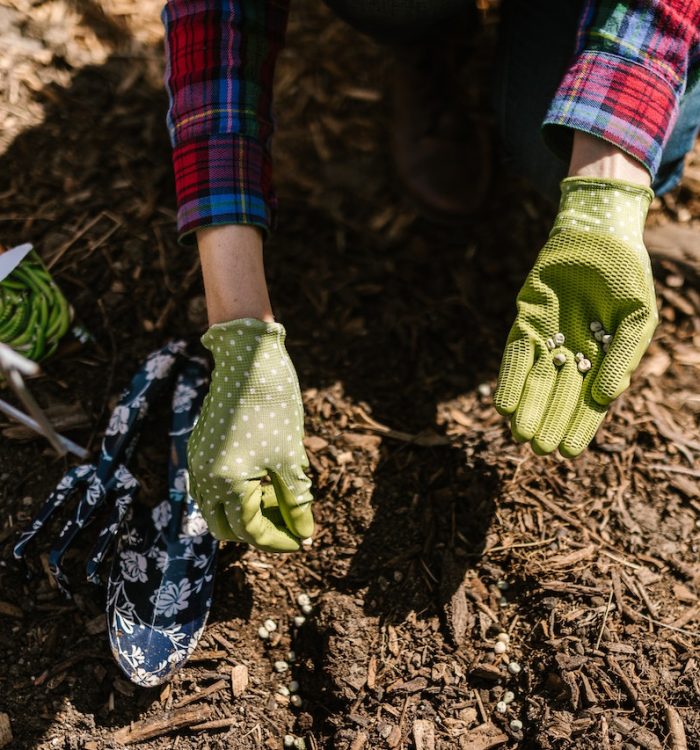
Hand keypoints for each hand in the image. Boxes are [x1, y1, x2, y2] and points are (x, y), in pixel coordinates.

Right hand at [187, 318, 313, 550]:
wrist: (247, 357)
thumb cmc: (273, 405)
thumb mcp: (290, 456)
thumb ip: (296, 500)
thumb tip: (305, 532)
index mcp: (226, 483)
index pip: (251, 532)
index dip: (280, 540)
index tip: (302, 540)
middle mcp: (204, 478)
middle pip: (227, 528)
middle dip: (259, 532)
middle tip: (289, 524)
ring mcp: (198, 462)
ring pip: (216, 509)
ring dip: (245, 514)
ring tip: (278, 500)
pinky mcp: (199, 448)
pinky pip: (212, 487)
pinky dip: (235, 495)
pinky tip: (262, 480)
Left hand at [494, 177, 657, 456]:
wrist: (597, 236)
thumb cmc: (625, 277)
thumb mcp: (637, 318)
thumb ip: (624, 357)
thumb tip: (608, 398)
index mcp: (602, 359)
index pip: (588, 401)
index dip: (579, 426)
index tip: (570, 453)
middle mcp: (571, 354)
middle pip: (558, 396)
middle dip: (549, 422)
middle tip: (539, 450)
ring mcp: (546, 339)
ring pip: (534, 381)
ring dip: (527, 408)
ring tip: (520, 435)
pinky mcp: (525, 323)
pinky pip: (515, 355)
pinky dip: (511, 378)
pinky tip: (504, 404)